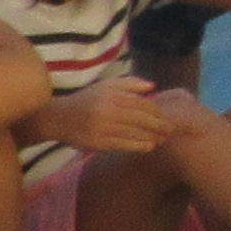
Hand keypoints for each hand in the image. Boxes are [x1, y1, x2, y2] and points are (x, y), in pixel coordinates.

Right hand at [40, 81, 181, 156]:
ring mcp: (103, 128)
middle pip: (141, 119)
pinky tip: (149, 146)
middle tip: (171, 130)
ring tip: (163, 139)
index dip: (156, 111)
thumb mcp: (106, 86)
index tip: (165, 117)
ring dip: (152, 137)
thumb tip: (153, 87)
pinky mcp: (99, 142)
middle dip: (159, 125)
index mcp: (112, 95)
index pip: (141, 104)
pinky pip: (124, 144)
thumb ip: (130, 84)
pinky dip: (139, 145)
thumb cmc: (86, 100)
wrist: (58, 118)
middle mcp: (108, 111)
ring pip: (134, 133)